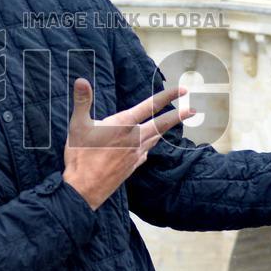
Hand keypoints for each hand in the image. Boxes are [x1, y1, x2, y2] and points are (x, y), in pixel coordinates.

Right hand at [63, 78, 195, 209]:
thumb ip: (82, 101)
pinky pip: (147, 151)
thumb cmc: (80, 157)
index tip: (183, 90)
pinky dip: (152, 144)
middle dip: (179, 116)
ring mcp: (135, 154)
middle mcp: (134, 139)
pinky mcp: (133, 166)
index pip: (150, 106)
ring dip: (166, 129)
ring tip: (172, 123)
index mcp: (123, 125)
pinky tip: (150, 144)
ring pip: (156, 138)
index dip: (168, 96)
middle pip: (162, 125)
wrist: (84, 190)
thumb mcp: (77, 125)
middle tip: (193, 110)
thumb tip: (81, 80)